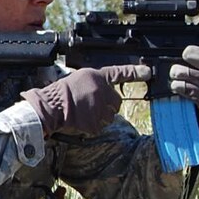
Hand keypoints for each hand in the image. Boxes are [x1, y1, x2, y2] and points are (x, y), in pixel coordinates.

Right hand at [21, 65, 151, 136]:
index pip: (119, 73)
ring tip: (82, 111)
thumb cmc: (60, 92)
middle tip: (90, 104)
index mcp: (97, 77)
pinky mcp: (96, 123)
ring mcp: (100, 108)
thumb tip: (106, 89)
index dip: (135, 72)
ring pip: (109, 116)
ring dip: (99, 116)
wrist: (50, 107)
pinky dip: (91, 125)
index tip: (147, 72)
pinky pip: (99, 126)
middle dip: (107, 105)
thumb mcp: (79, 79)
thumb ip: (95, 83)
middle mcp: (102, 91)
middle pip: (116, 102)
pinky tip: (80, 119)